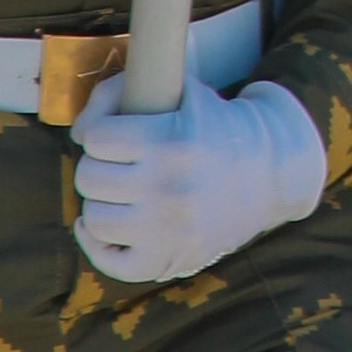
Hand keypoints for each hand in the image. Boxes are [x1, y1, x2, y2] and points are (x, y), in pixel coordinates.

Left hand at [71, 73, 324, 286]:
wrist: (272, 173)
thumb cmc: (218, 127)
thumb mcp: (183, 91)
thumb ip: (124, 90)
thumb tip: (78, 130)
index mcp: (172, 141)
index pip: (96, 138)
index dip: (99, 131)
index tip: (112, 133)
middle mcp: (169, 187)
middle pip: (89, 177)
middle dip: (97, 165)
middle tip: (114, 163)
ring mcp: (168, 229)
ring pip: (94, 218)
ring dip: (99, 201)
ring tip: (114, 191)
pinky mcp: (169, 259)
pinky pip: (110, 261)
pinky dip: (96, 244)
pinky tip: (101, 225)